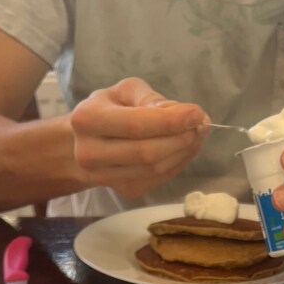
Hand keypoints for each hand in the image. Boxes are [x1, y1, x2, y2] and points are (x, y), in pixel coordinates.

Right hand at [70, 77, 208, 198]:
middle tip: (201, 125)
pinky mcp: (124, 191)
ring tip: (197, 134)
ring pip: (156, 169)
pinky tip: (185, 148)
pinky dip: (178, 162)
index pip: (135, 125)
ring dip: (184, 151)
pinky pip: (159, 178)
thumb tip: (180, 114)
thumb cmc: (107, 110)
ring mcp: (106, 178)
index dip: (170, 121)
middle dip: (181, 138)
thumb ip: (149, 98)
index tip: (197, 113)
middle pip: (147, 153)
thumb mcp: (122, 92)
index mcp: (88, 120)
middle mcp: (91, 153)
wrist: (82, 145)